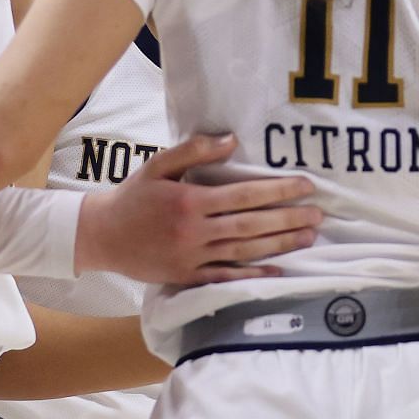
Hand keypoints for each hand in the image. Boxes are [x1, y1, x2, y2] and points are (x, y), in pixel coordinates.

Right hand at [77, 134, 321, 284]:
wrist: (101, 235)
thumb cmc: (133, 196)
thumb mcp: (158, 165)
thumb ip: (194, 151)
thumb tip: (231, 140)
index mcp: (190, 200)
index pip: (244, 194)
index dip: (277, 190)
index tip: (304, 186)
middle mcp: (195, 230)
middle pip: (251, 224)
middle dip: (288, 219)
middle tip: (317, 215)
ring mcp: (192, 256)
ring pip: (244, 251)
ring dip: (280, 244)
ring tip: (308, 237)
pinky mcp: (187, 276)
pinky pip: (226, 278)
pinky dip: (252, 276)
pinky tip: (277, 271)